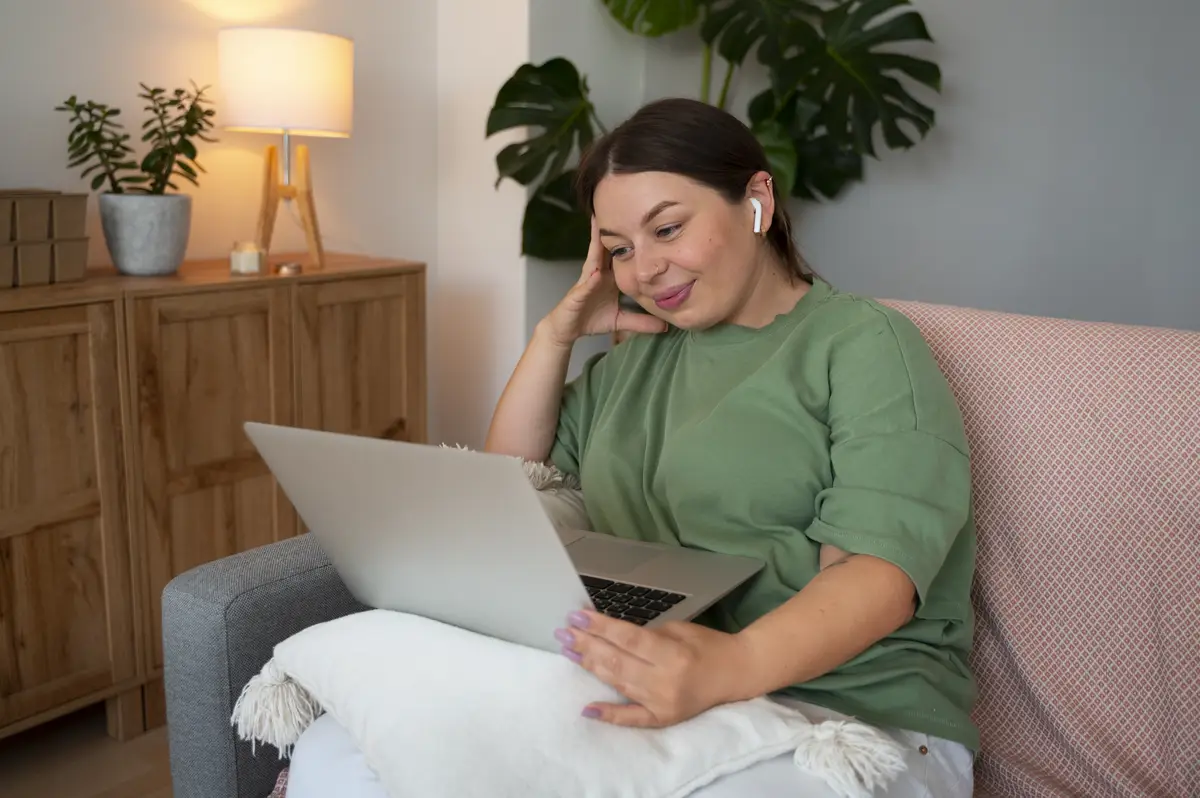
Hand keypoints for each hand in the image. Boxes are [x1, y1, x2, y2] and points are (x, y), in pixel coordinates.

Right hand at [540, 219, 667, 346]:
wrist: (567, 330)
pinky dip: (591, 279)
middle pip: (606, 248)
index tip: (641, 221)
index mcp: (608, 277)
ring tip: (601, 226)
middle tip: (617, 207)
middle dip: (610, 229)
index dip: (629, 238)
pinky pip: (585, 285)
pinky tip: (597, 274)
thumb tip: (665, 326)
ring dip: (596, 243)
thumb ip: (641, 322)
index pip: (620, 253)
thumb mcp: (621, 320)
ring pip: (593, 259)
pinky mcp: (577, 295)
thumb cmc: (591, 319)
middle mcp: (597, 274)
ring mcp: (586, 282)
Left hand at [555, 609, 753, 727]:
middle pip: (618, 661)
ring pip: (619, 683)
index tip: (577, 616)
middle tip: (564, 632)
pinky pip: (632, 718)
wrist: (736, 673)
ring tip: (570, 651)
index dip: (600, 627)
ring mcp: (663, 703)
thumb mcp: (679, 630)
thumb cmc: (708, 645)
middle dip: (587, 645)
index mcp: (673, 655)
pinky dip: (609, 714)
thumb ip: (646, 636)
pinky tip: (588, 708)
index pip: (628, 640)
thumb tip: (609, 633)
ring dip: (591, 667)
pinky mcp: (663, 718)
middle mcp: (666, 681)